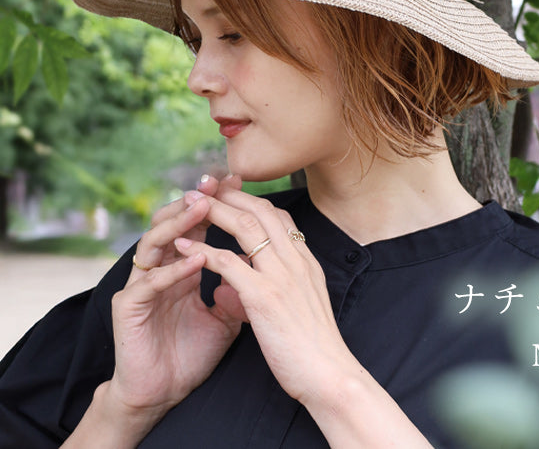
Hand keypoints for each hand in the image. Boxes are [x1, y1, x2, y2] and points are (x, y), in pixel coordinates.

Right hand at [106, 175, 246, 418]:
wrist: (164, 393)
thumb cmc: (192, 352)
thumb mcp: (226, 315)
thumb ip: (239, 287)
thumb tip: (257, 263)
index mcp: (183, 266)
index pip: (199, 225)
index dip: (217, 203)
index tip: (238, 181)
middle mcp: (160, 268)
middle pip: (173, 222)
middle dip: (195, 200)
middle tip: (215, 182)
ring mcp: (142, 285)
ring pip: (155, 242)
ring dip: (181, 224)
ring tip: (204, 208)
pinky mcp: (128, 307)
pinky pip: (150, 282)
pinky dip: (174, 269)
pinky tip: (196, 259)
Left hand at [173, 189, 356, 404]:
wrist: (330, 375)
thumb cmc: (317, 346)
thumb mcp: (305, 303)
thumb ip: (284, 283)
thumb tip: (256, 275)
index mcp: (305, 261)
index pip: (278, 216)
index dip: (251, 201)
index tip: (228, 195)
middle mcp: (295, 260)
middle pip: (260, 212)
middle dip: (230, 196)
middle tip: (204, 189)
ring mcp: (281, 276)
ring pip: (245, 227)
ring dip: (214, 211)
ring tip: (189, 205)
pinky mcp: (264, 296)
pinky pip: (228, 262)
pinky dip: (202, 250)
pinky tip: (183, 246)